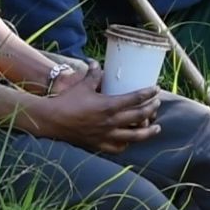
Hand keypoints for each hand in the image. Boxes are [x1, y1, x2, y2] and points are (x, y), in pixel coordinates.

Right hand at [27, 64, 160, 153]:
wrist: (52, 120)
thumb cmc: (67, 101)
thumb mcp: (83, 85)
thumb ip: (93, 74)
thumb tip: (96, 63)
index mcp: (109, 105)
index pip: (135, 99)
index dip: (148, 93)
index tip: (156, 89)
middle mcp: (111, 121)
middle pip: (140, 116)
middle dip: (152, 109)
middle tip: (157, 104)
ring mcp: (106, 135)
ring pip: (135, 136)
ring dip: (148, 132)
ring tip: (156, 128)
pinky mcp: (99, 144)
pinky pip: (119, 147)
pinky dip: (128, 143)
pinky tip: (131, 140)